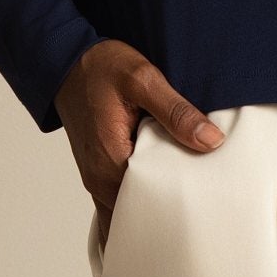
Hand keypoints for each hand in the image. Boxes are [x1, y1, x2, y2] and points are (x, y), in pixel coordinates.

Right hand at [53, 39, 226, 252]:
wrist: (65, 62)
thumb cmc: (99, 68)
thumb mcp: (142, 79)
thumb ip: (176, 111)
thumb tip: (211, 141)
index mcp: (110, 162)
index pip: (151, 206)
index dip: (179, 205)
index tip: (205, 202)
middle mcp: (99, 179)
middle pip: (139, 214)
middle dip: (168, 213)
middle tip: (201, 207)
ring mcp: (96, 178)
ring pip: (128, 210)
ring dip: (153, 207)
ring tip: (185, 201)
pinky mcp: (98, 171)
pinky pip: (119, 199)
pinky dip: (139, 200)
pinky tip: (161, 189)